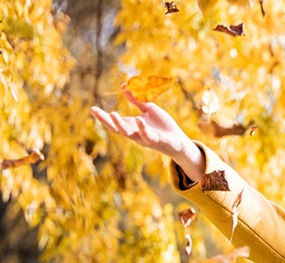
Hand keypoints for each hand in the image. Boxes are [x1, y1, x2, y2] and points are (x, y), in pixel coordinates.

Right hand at [89, 86, 204, 180]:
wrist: (179, 140)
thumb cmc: (162, 126)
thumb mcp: (148, 109)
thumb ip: (137, 99)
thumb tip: (124, 86)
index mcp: (131, 126)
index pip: (114, 122)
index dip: (102, 116)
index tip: (91, 108)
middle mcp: (135, 133)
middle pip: (116, 128)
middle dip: (105, 120)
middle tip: (95, 111)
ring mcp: (144, 138)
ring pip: (129, 133)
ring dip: (120, 124)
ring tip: (112, 114)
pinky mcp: (155, 141)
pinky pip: (147, 135)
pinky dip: (142, 128)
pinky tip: (138, 119)